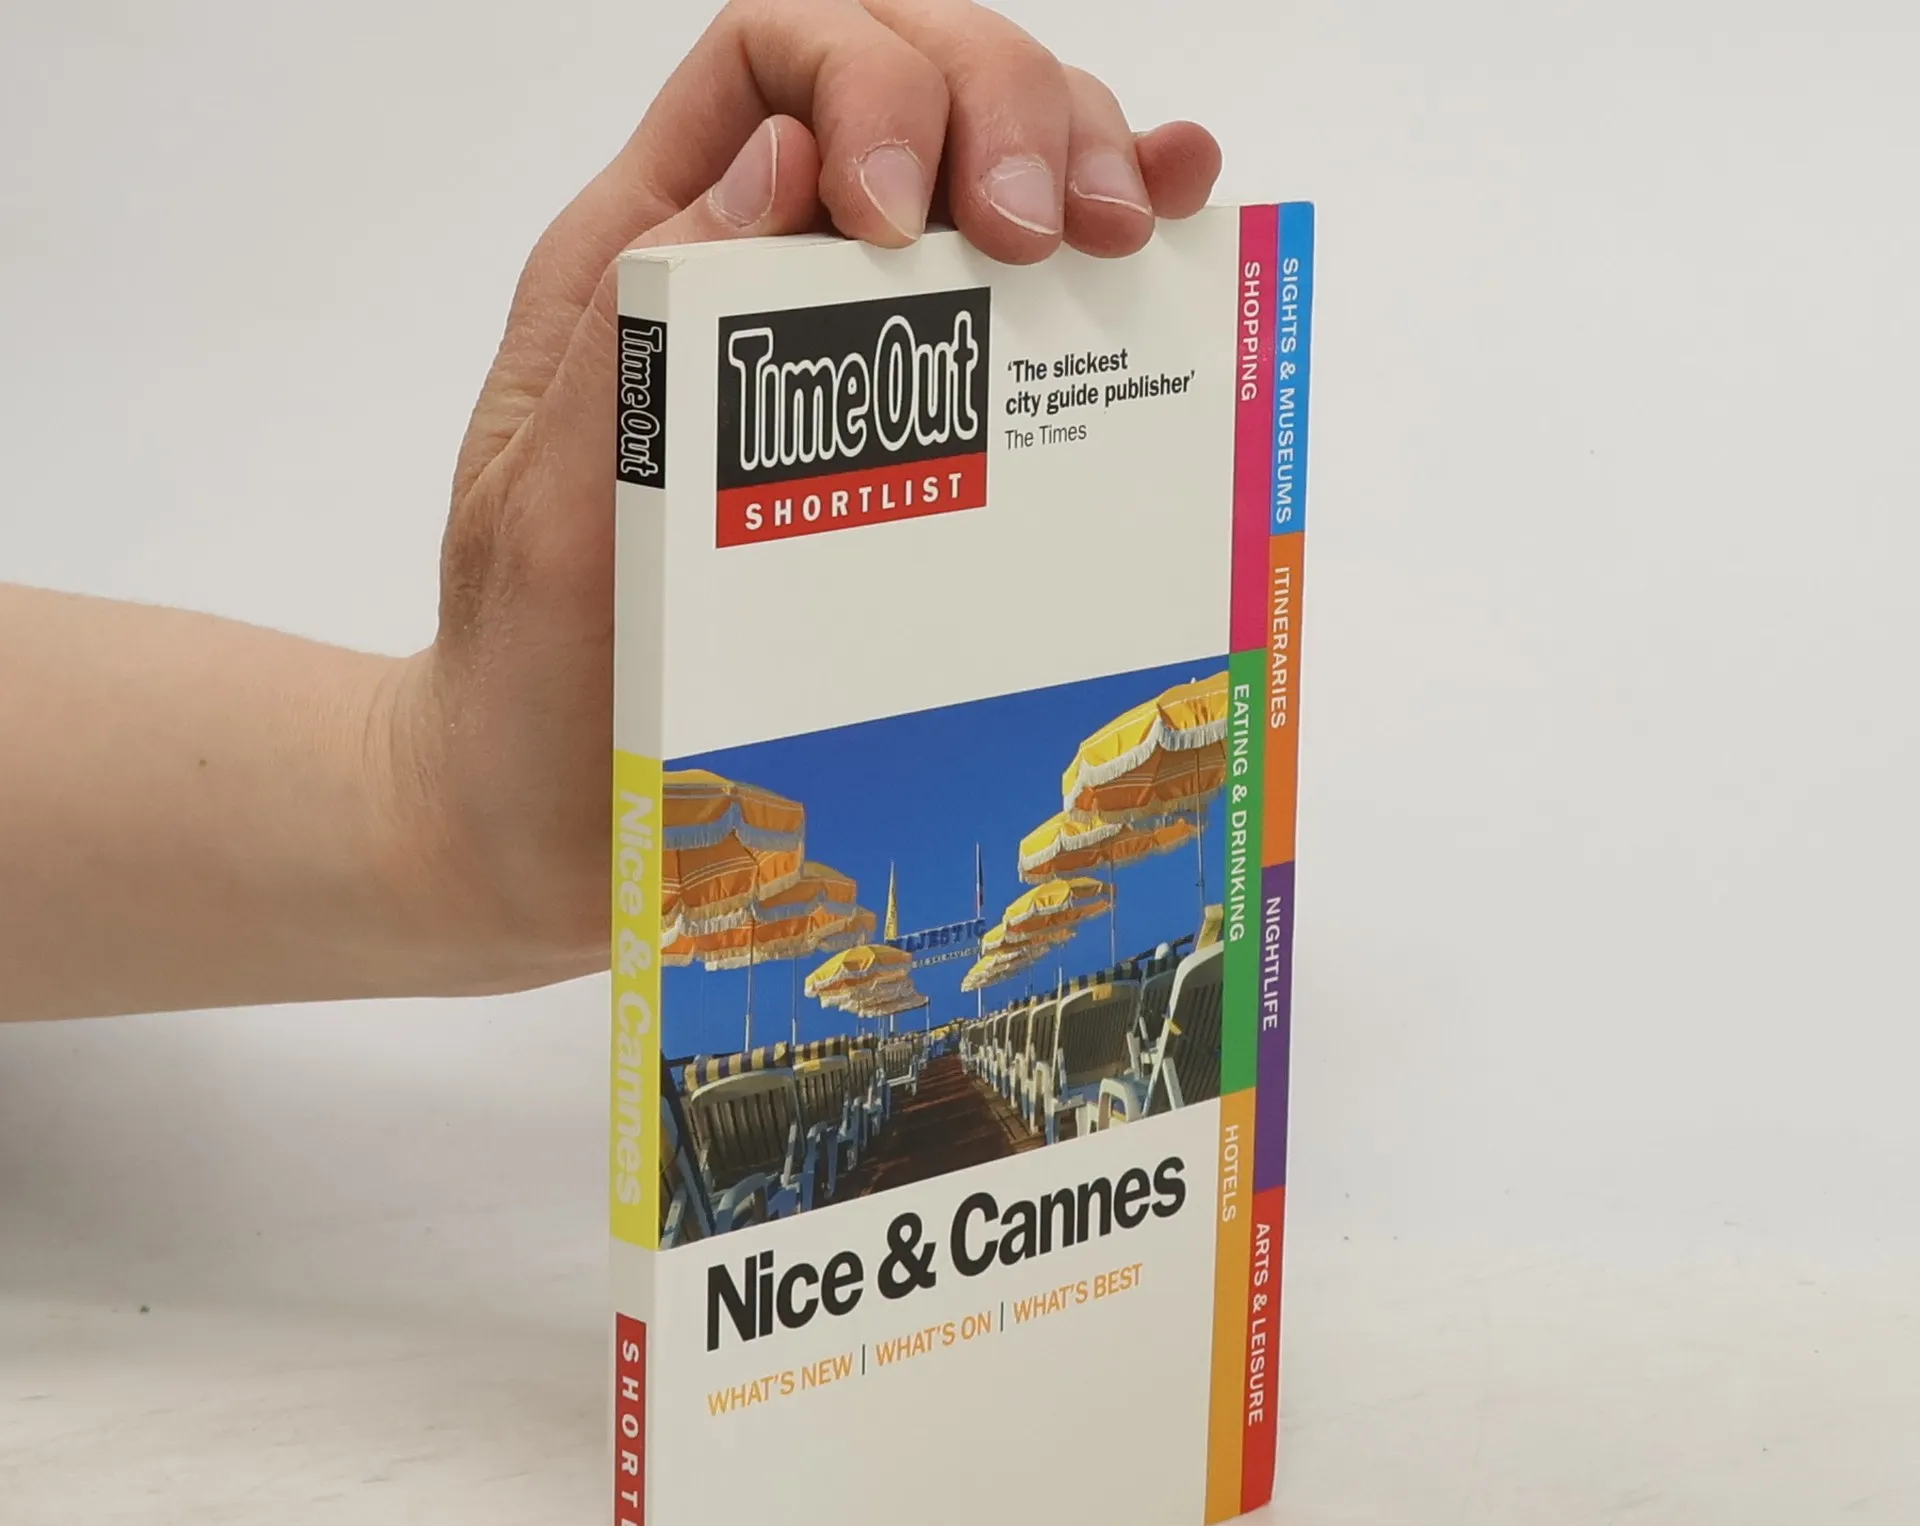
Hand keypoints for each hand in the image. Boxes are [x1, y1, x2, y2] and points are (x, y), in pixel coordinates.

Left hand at [398, 0, 1221, 986]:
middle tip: (1062, 235)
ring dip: (1078, 157)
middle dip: (1004, 110)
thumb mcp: (549, 524)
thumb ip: (635, 351)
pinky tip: (1176, 213)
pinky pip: (1025, 308)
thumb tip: (778, 170)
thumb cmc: (534, 690)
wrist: (552, 821)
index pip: (773, 63)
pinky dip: (1114, 238)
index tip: (906, 217)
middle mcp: (757, 285)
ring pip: (985, 172)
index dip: (866, 81)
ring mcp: (853, 363)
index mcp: (648, 271)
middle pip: (906, 86)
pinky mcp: (925, 450)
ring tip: (1130, 233)